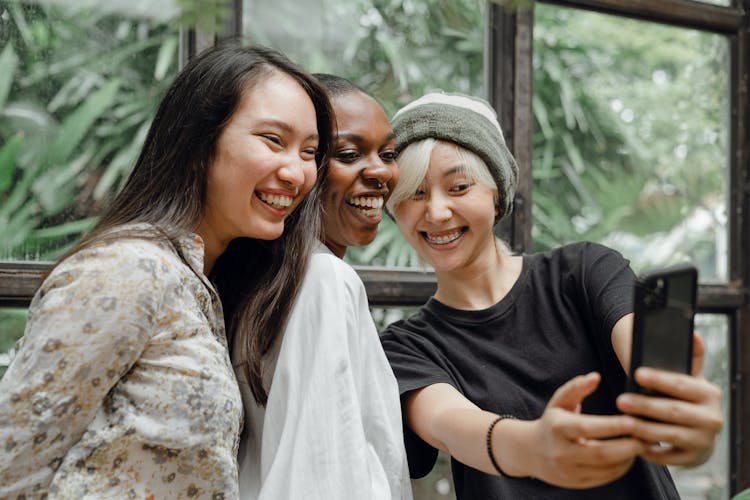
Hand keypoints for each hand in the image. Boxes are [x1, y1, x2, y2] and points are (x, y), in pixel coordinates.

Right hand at [521, 372, 644, 487]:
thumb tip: (594, 376)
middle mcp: (561, 451)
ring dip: (629, 458)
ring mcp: (569, 470)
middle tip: (648, 436)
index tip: (633, 420)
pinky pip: (605, 478)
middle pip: (601, 453)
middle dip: (628, 446)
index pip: (587, 427)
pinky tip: (629, 456)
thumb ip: (577, 387)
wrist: (531, 452)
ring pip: (607, 468)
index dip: (612, 426)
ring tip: (643, 445)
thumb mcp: (559, 402)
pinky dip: (621, 468)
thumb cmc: (552, 422)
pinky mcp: (577, 483)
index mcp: (557, 427)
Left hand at [617, 334, 722, 465]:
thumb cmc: (686, 397)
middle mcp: (712, 418)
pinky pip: (667, 456)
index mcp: (710, 393)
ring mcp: (704, 441)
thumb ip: (690, 356)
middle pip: (673, 411)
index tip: (636, 373)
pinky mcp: (693, 459)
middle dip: (645, 406)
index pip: (683, 384)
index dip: (660, 379)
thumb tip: (691, 333)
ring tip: (622, 421)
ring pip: (669, 435)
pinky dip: (649, 449)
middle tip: (620, 400)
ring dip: (643, 429)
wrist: (700, 430)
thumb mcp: (690, 376)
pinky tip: (631, 441)